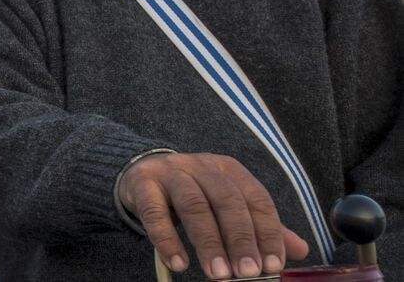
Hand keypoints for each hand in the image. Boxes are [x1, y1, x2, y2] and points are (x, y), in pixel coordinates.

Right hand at [118, 153, 308, 278]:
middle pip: (226, 201)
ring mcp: (170, 173)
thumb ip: (259, 226)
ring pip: (194, 205)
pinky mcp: (143, 184)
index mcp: (228, 170)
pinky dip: (167, 239)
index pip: (256, 199)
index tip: (272, 265)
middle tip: (247, 273)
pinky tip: (178, 263)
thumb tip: (300, 250)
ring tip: (218, 274)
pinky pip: (154, 212)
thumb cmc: (191, 193)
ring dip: (208, 242)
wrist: (140, 172)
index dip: (267, 232)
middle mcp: (201, 167)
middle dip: (240, 239)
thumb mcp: (226, 204)